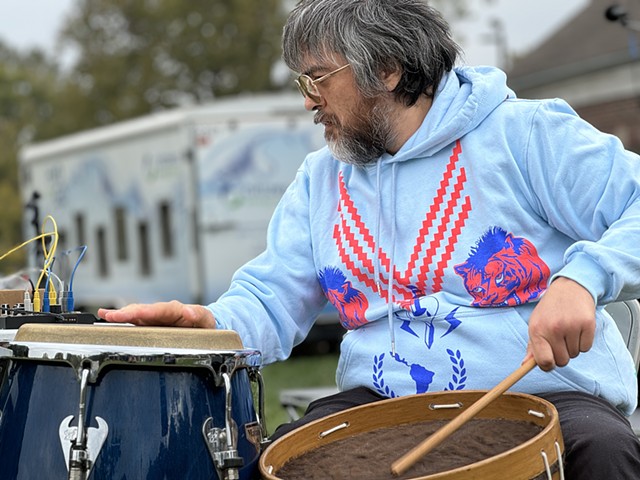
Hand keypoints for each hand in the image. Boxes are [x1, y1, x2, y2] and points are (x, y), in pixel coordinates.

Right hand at [98, 300, 215, 328]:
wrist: (206, 325)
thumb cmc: (206, 323)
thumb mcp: (206, 320)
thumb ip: (198, 315)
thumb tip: (189, 311)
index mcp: (176, 310)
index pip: (159, 310)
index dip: (145, 312)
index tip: (133, 313)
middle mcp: (163, 312)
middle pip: (143, 310)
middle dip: (127, 312)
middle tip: (110, 315)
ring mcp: (155, 317)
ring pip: (136, 314)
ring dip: (121, 315)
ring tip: (105, 315)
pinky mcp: (150, 323)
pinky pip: (135, 319)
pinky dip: (121, 317)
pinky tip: (105, 315)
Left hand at [526, 277, 595, 370]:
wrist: (569, 287)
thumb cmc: (550, 308)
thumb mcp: (536, 323)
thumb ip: (532, 346)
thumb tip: (525, 364)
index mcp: (537, 329)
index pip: (544, 361)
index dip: (548, 365)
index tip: (550, 361)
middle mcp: (553, 328)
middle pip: (562, 361)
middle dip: (562, 354)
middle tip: (560, 340)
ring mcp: (571, 326)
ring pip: (575, 355)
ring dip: (572, 347)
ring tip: (568, 330)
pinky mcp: (587, 324)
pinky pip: (586, 348)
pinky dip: (583, 342)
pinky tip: (578, 329)